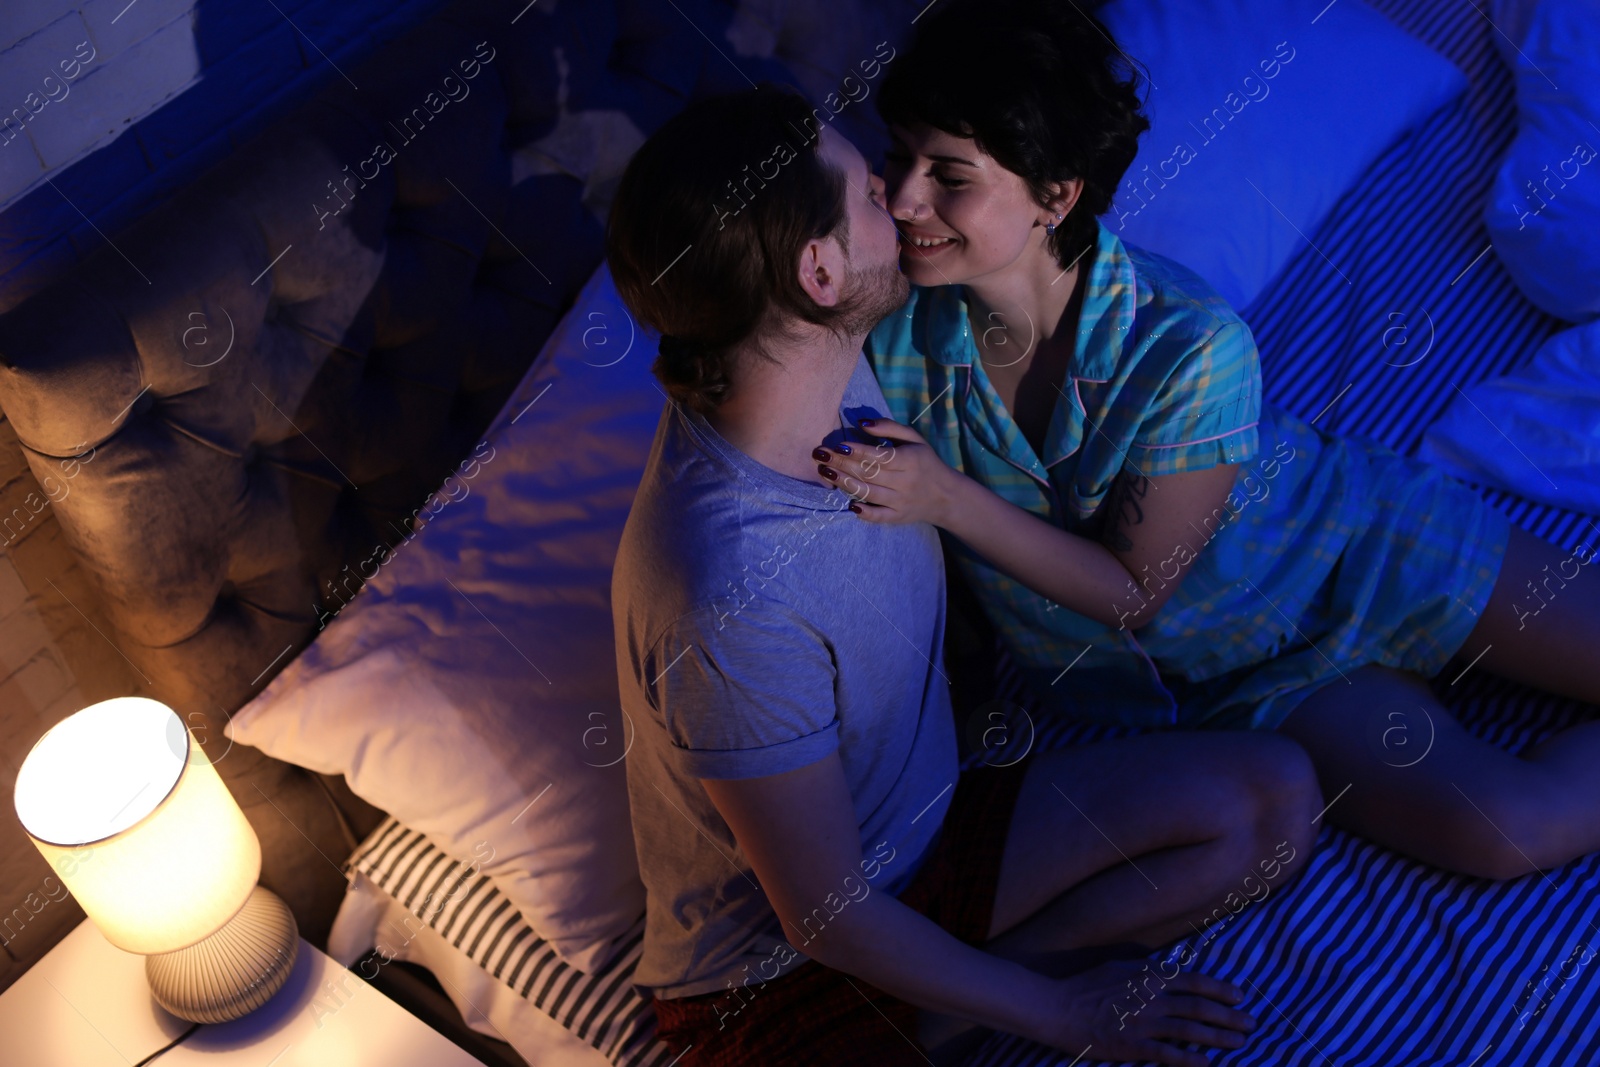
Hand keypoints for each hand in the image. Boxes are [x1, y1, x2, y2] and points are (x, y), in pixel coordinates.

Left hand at [811, 418, 961, 526]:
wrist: (946, 496)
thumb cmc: (925, 462)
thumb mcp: (914, 439)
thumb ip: (889, 428)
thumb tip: (862, 423)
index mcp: (909, 460)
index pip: (878, 456)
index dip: (856, 451)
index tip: (836, 445)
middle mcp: (904, 482)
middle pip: (868, 473)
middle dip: (842, 463)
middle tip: (820, 455)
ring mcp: (900, 502)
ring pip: (868, 493)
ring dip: (844, 483)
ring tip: (825, 473)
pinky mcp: (897, 517)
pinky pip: (878, 517)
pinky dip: (864, 513)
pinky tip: (849, 505)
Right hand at [1030, 960, 1256, 1065]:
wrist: (1058, 1008)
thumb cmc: (1086, 986)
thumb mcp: (1118, 966)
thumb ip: (1146, 969)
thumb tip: (1169, 967)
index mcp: (1148, 976)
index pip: (1194, 980)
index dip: (1220, 988)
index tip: (1240, 996)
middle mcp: (1151, 997)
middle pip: (1200, 1006)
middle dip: (1230, 1016)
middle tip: (1251, 1024)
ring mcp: (1143, 1022)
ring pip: (1191, 1030)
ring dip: (1219, 1037)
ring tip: (1240, 1044)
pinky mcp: (1133, 1045)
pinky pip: (1169, 1054)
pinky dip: (1191, 1060)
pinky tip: (1208, 1064)